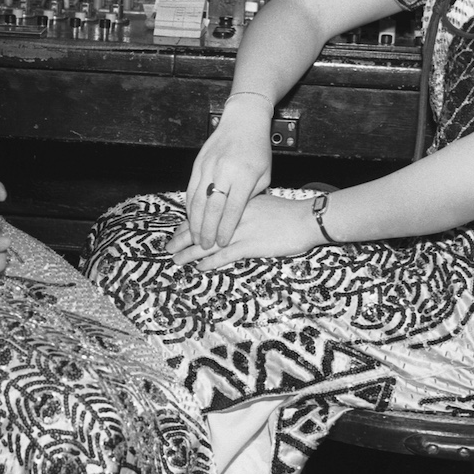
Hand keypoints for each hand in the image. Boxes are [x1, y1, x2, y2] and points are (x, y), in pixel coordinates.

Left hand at [169, 191, 318, 272]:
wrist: (306, 219)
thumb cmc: (288, 214)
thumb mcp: (261, 206)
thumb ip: (244, 210)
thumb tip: (231, 217)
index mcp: (235, 205)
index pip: (206, 213)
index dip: (188, 224)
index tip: (178, 231)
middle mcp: (233, 217)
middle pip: (200, 227)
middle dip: (181, 238)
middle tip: (168, 247)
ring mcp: (240, 232)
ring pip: (207, 244)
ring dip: (189, 253)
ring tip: (176, 260)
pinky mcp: (249, 246)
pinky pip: (224, 256)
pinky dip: (210, 263)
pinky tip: (200, 268)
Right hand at [179, 93, 273, 250]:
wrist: (243, 121)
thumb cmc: (257, 149)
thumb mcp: (264, 174)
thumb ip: (252, 197)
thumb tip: (240, 220)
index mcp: (244, 175)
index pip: (232, 209)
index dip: (225, 228)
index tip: (222, 243)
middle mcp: (224, 171)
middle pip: (212, 207)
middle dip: (207, 230)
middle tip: (204, 246)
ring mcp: (208, 166)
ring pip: (197, 200)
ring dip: (194, 221)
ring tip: (195, 237)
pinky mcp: (198, 163)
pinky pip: (190, 189)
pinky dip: (189, 206)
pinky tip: (190, 218)